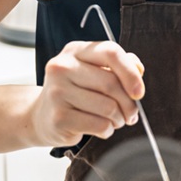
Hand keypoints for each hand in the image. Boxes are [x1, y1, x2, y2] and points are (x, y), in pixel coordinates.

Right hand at [30, 40, 145, 146]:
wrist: (41, 116)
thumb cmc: (75, 92)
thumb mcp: (94, 71)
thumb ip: (119, 65)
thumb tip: (138, 70)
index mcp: (75, 50)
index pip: (110, 52)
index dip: (130, 73)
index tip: (139, 92)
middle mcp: (62, 67)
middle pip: (111, 83)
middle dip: (129, 103)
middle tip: (131, 114)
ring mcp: (57, 92)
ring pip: (108, 107)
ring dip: (119, 119)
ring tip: (116, 121)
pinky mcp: (58, 117)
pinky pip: (99, 125)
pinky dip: (108, 130)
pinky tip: (103, 129)